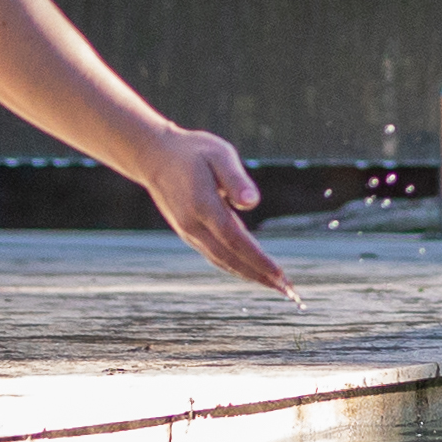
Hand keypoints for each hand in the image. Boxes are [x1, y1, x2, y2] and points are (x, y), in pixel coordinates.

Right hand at [137, 119, 293, 292]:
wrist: (155, 156)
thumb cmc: (192, 151)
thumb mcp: (218, 153)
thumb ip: (235, 178)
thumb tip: (251, 203)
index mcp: (202, 206)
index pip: (236, 240)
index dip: (258, 260)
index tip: (280, 274)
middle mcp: (193, 225)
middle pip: (230, 258)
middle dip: (259, 275)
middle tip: (287, 290)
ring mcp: (188, 231)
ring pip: (221, 260)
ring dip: (248, 275)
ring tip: (274, 285)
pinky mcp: (188, 232)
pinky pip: (214, 255)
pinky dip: (234, 266)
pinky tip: (250, 271)